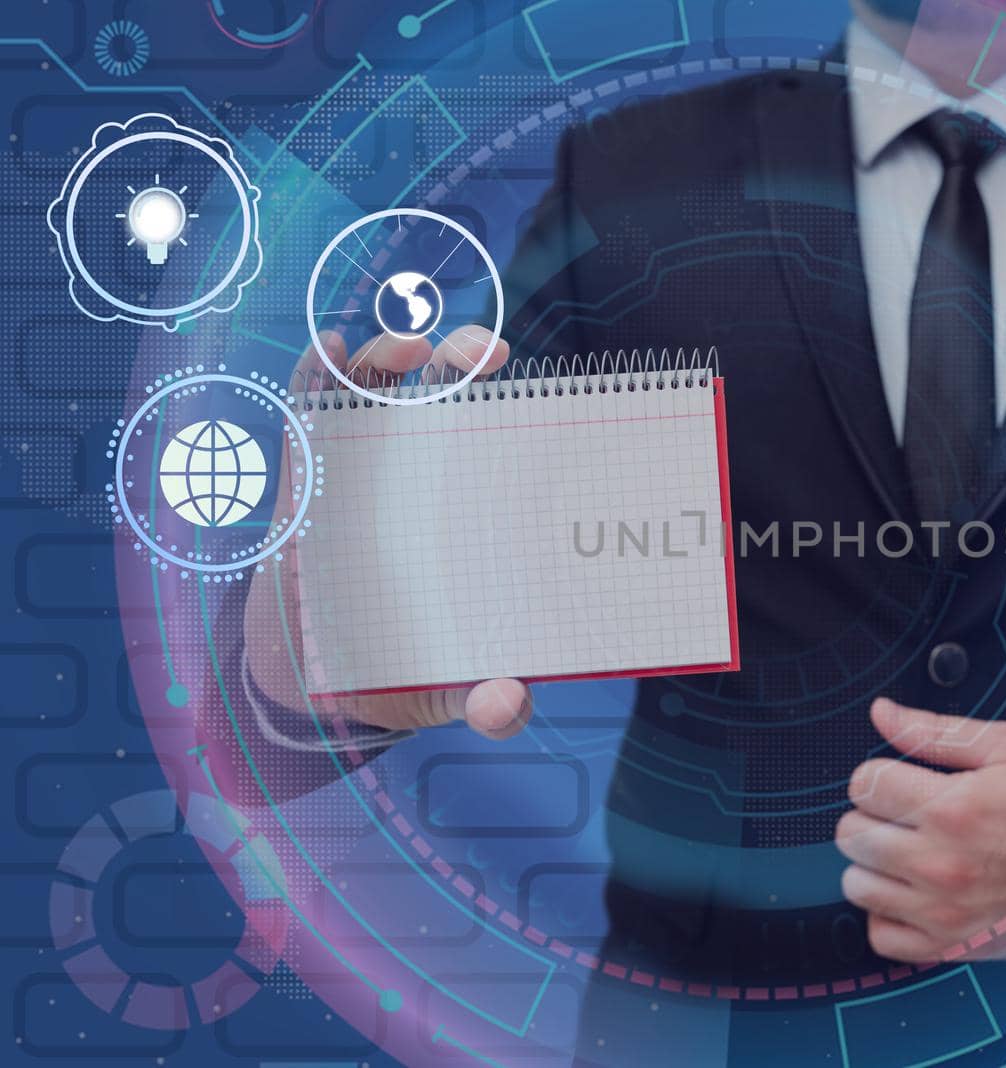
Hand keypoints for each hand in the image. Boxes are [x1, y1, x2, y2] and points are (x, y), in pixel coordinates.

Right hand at [243, 327, 529, 740]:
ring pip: (378, 386)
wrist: (318, 682)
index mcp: (466, 510)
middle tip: (484, 351)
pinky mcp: (304, 473)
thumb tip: (508, 706)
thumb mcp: (453, 689)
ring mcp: (359, 466)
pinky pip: (309, 407)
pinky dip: (318, 368)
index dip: (514, 399)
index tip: (531, 378)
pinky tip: (332, 348)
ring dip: (391, 350)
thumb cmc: (406, 668)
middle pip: (444, 390)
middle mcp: (419, 475)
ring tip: (412, 343)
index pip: (497, 435)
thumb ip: (487, 703)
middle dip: (463, 354)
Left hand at [835, 698, 1005, 961]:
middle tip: (904, 812)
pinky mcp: (946, 945)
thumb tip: (882, 713)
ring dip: (874, 864)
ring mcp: (941, 911)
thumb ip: (936, 730)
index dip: (879, 773)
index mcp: (953, 809)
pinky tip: (910, 890)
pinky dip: (887, 913)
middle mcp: (940, 864)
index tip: (900, 778)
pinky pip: (880, 934)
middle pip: (851, 834)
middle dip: (872, 814)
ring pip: (855, 884)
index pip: (865, 784)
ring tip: (906, 849)